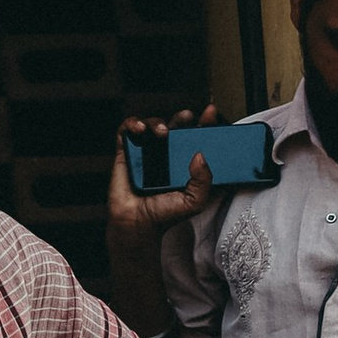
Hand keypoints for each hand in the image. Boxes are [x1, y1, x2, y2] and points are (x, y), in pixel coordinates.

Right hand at [107, 106, 220, 238]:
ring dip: (158, 122)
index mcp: (185, 162)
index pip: (197, 138)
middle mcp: (167, 154)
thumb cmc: (165, 214)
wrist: (137, 224)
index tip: (210, 113)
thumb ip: (203, 182)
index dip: (204, 124)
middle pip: (176, 126)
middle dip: (183, 117)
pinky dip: (133, 124)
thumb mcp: (194, 202)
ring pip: (152, 124)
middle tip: (187, 116)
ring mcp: (146, 151)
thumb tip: (200, 155)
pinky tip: (140, 130)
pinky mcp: (126, 151)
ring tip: (163, 133)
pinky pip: (127, 130)